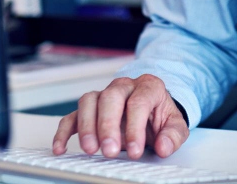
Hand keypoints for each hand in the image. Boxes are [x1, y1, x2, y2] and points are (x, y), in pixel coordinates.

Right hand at [52, 74, 189, 159]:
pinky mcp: (89, 108)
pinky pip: (72, 115)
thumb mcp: (175, 124)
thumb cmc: (161, 115)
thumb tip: (164, 147)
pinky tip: (61, 147)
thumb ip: (173, 136)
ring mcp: (104, 95)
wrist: (152, 107)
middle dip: (108, 125)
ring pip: (89, 101)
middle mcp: (123, 86)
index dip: (135, 127)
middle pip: (110, 98)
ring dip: (86, 126)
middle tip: (109, 150)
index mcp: (148, 86)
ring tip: (90, 150)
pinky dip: (64, 131)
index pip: (139, 102)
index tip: (135, 151)